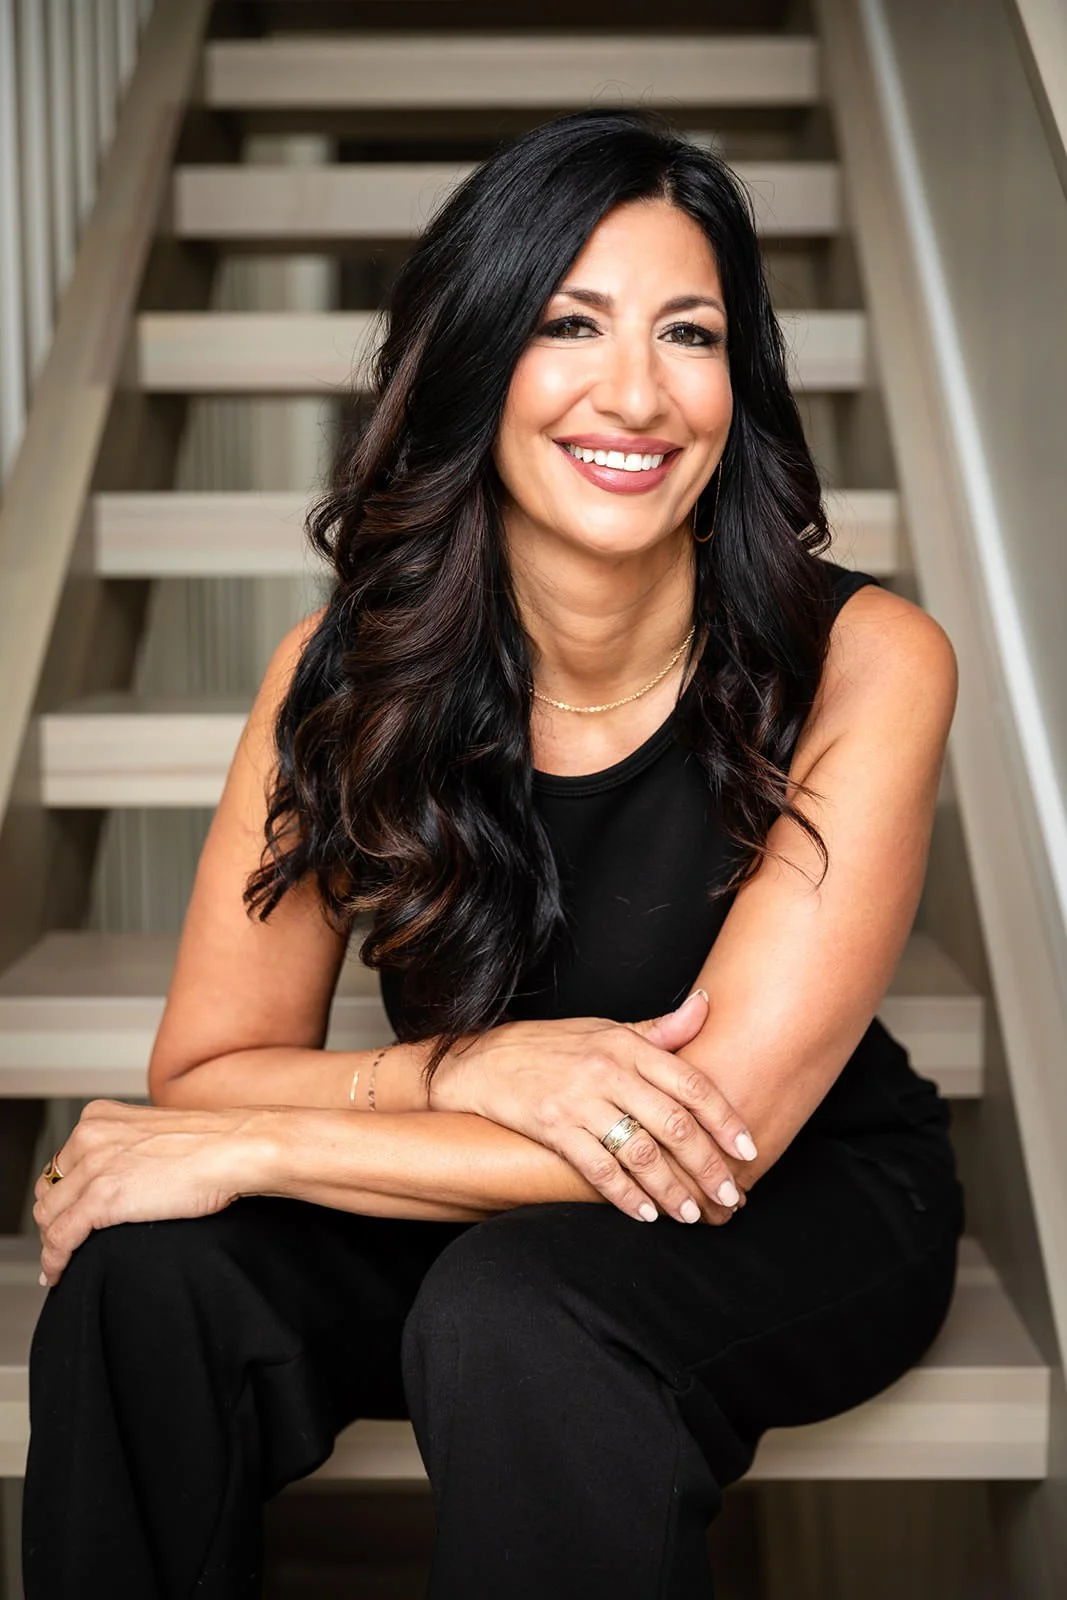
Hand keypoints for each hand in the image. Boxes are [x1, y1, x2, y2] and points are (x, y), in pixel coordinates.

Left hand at [32, 1098, 268, 1286]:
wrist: (235, 1148)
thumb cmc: (211, 1144)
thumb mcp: (154, 1135)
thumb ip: (127, 1150)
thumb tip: (120, 1180)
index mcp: (99, 1117)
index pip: (61, 1164)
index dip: (63, 1194)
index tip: (68, 1213)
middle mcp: (89, 1136)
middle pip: (49, 1189)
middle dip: (55, 1218)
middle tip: (66, 1241)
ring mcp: (93, 1167)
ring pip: (49, 1215)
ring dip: (52, 1242)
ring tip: (61, 1261)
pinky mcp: (102, 1199)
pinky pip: (60, 1238)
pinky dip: (55, 1260)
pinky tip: (60, 1272)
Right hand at [429, 993, 756, 1225]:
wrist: (482, 1060)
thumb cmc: (552, 1045)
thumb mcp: (607, 1028)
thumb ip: (661, 1029)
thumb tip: (707, 1006)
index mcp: (628, 1045)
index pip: (691, 1083)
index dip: (725, 1120)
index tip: (748, 1150)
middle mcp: (608, 1070)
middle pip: (673, 1123)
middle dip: (707, 1165)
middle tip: (729, 1195)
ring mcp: (579, 1099)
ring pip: (640, 1151)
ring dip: (671, 1188)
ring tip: (691, 1213)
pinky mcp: (553, 1126)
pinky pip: (598, 1168)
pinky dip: (626, 1195)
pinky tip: (645, 1213)